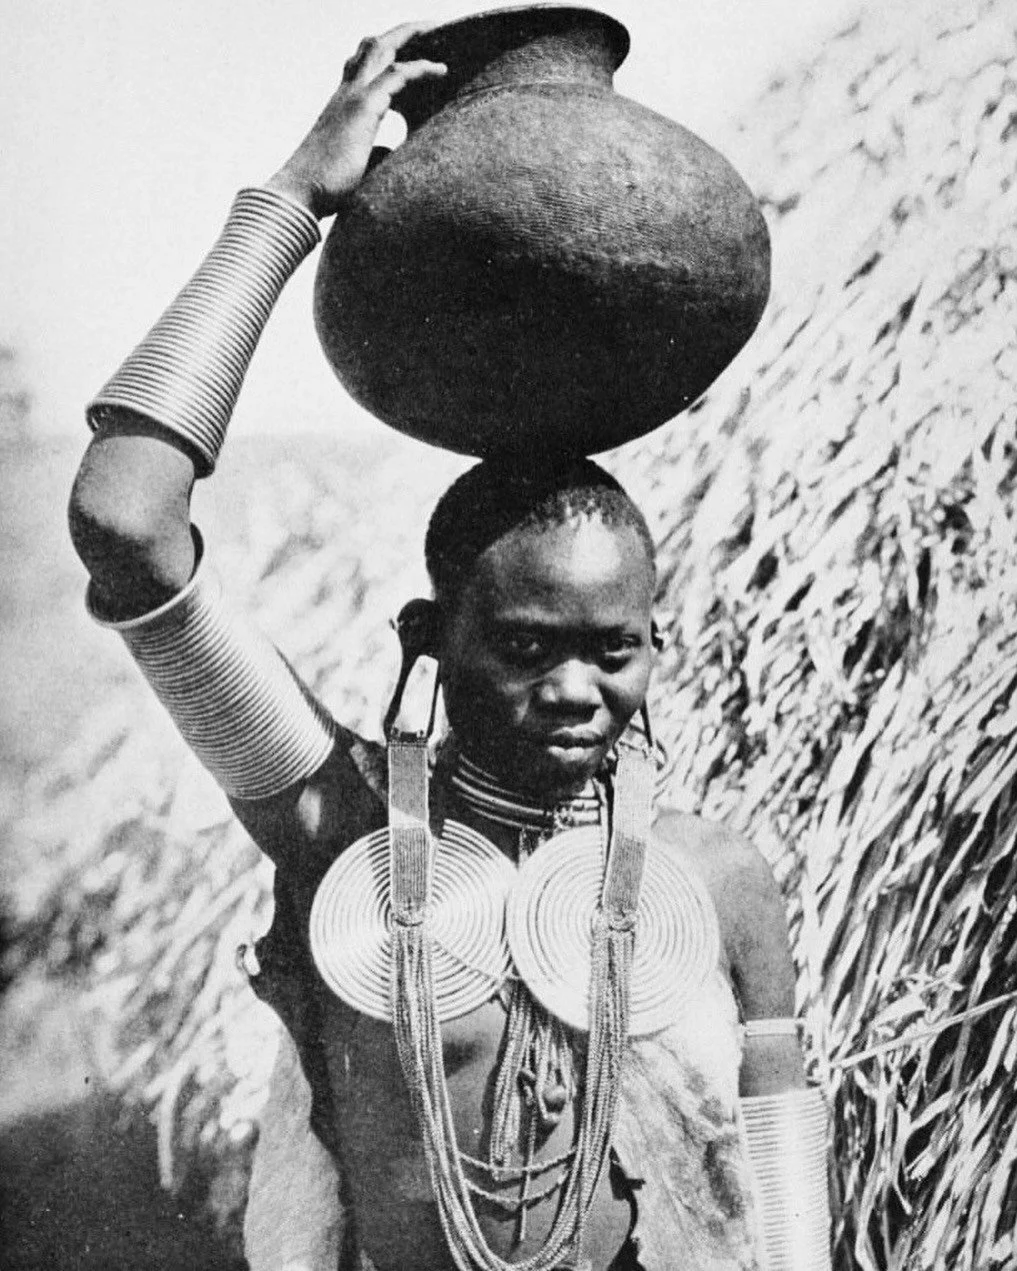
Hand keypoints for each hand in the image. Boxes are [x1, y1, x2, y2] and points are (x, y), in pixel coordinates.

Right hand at [265, 22, 445, 218]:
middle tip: (430, 28)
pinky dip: (422, 68)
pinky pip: (399, 74)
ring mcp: (353, 97)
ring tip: (438, 30)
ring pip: (383, 48)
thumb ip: (372, 155)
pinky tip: (442, 70)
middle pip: (372, 47)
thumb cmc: (324, 188)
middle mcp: (345, 94)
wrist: (302, 193)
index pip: (361, 66)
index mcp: (341, 106)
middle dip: (402, 33)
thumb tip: (388, 153)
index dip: (386, 56)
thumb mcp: (354, 167)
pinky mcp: (364, 108)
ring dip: (412, 35)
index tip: (409, 54)